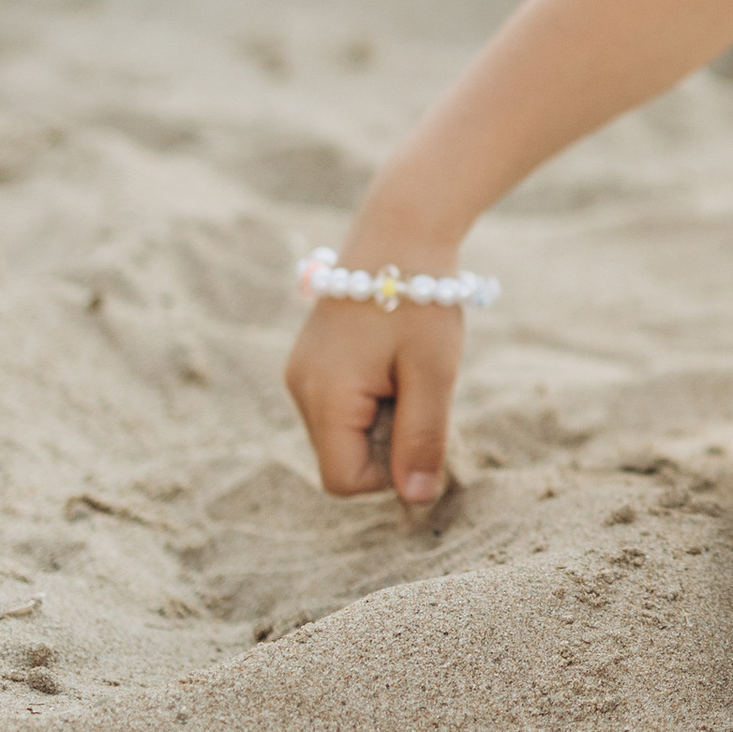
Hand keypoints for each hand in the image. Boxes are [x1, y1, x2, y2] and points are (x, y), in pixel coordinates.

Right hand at [283, 262, 464, 506]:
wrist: (400, 231)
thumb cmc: (421, 301)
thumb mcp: (433, 373)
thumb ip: (422, 439)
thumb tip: (416, 500)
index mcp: (323, 397)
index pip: (343, 481)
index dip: (390, 472)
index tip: (422, 426)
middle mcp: (299, 389)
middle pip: (343, 458)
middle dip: (387, 440)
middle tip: (417, 388)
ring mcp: (301, 373)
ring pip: (343, 433)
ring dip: (382, 417)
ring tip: (404, 368)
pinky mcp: (311, 361)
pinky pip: (341, 406)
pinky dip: (373, 397)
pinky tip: (392, 359)